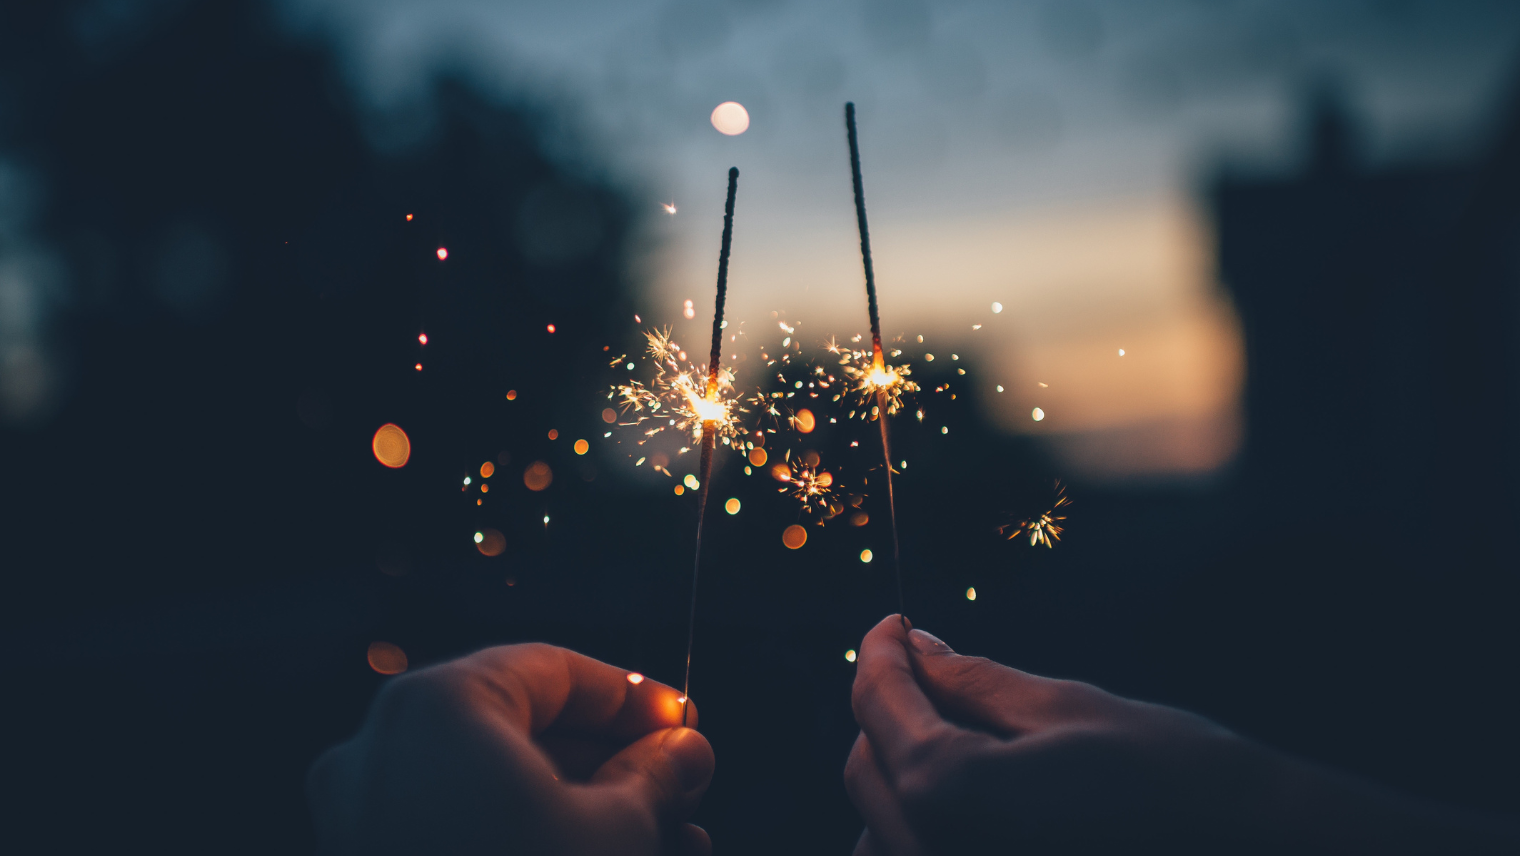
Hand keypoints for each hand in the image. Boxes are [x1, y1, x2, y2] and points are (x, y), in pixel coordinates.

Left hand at [308, 643, 713, 854]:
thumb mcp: (614, 832)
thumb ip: (655, 776)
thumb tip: (685, 750)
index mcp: (439, 707)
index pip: (553, 671)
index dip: (633, 697)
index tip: (686, 724)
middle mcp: (385, 749)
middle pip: (523, 731)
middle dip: (614, 763)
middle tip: (681, 790)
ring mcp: (365, 815)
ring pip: (495, 788)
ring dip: (583, 809)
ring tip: (667, 842)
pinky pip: (461, 830)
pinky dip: (528, 838)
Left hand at [845, 615, 1518, 854]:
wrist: (1252, 852)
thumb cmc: (1170, 776)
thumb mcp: (1064, 709)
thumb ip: (971, 682)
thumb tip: (915, 646)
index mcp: (947, 791)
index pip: (877, 704)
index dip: (879, 652)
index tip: (893, 625)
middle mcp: (929, 852)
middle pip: (866, 766)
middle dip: (889, 708)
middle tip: (928, 664)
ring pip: (879, 823)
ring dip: (902, 772)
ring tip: (954, 730)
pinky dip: (921, 827)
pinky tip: (971, 799)